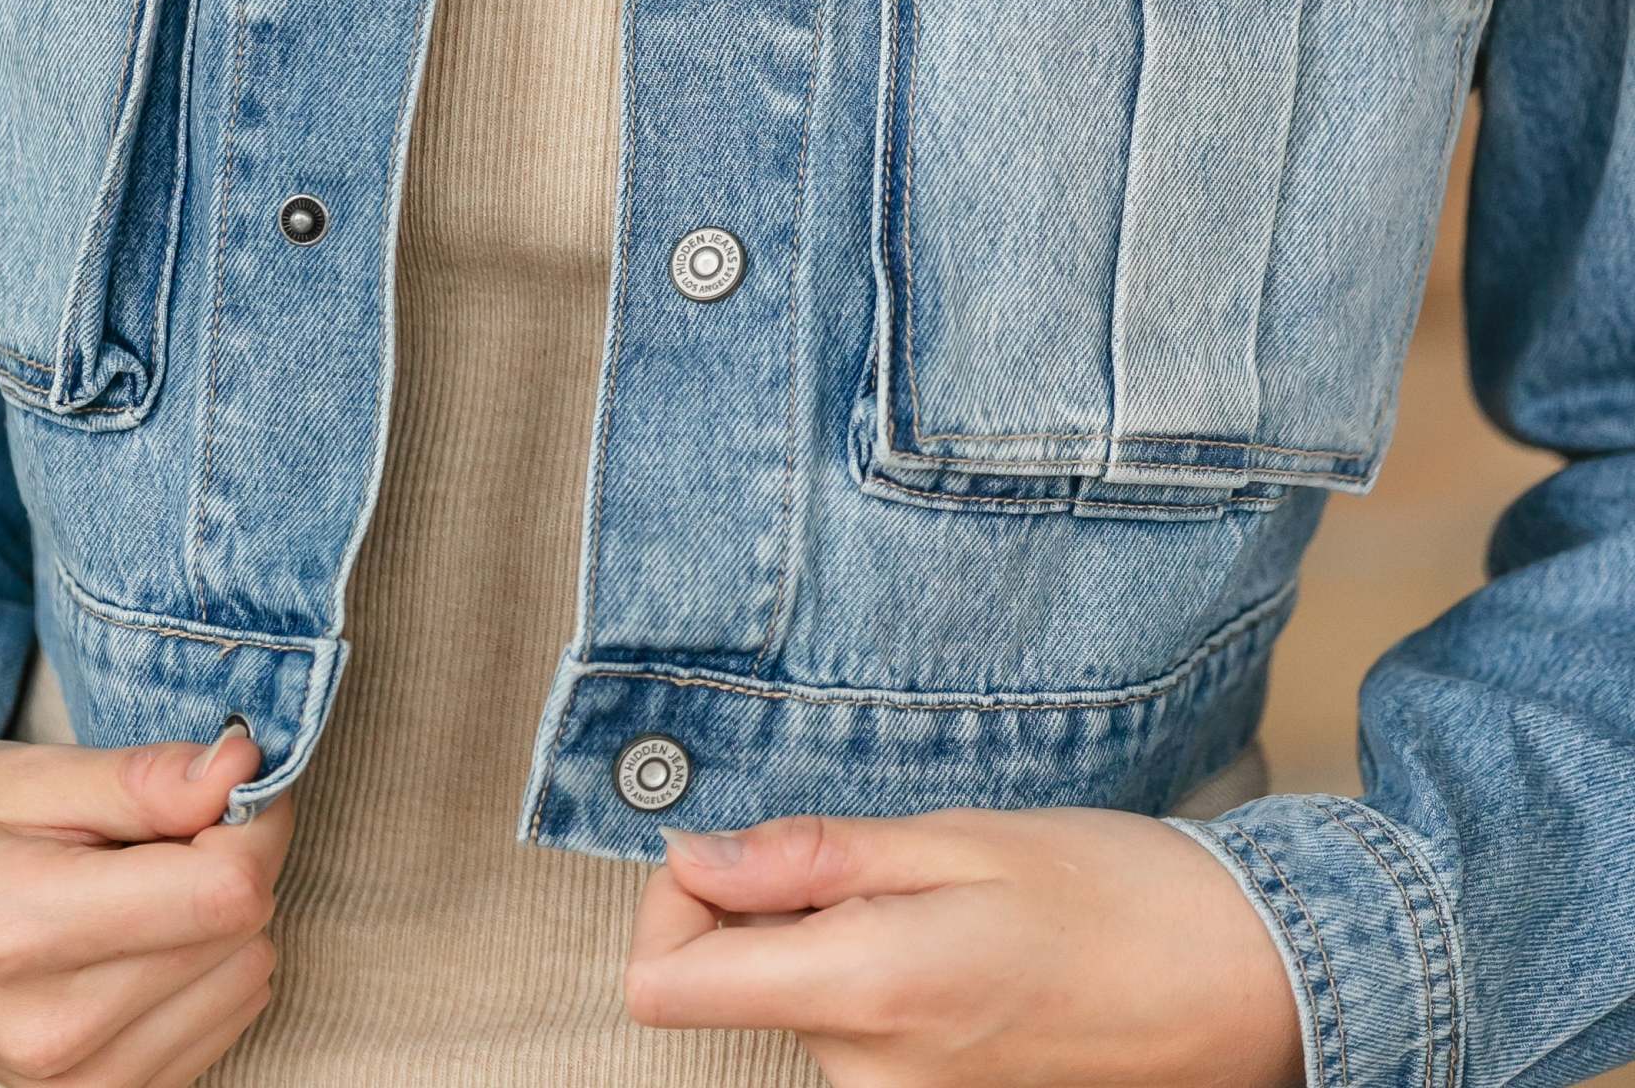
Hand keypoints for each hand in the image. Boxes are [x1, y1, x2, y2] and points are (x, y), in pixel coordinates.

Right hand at [0, 721, 294, 1085]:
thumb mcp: (26, 776)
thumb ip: (142, 780)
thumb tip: (243, 769)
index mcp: (27, 931)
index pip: (223, 892)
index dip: (254, 820)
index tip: (229, 780)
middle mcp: (55, 1032)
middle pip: (243, 935)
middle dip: (235, 858)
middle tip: (172, 823)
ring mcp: (72, 1084)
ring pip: (246, 980)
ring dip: (222, 917)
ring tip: (144, 881)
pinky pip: (222, 1026)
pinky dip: (207, 967)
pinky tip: (145, 934)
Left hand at [625, 802, 1304, 1087]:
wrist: (1240, 984)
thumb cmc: (1114, 895)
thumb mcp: (957, 839)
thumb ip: (814, 858)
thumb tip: (694, 857)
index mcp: (863, 992)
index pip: (664, 985)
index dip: (671, 904)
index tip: (724, 848)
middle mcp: (865, 1075)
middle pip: (731, 986)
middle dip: (769, 905)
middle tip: (870, 853)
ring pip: (798, 1003)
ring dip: (831, 937)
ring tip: (934, 893)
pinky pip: (855, 1033)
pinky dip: (874, 974)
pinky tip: (954, 939)